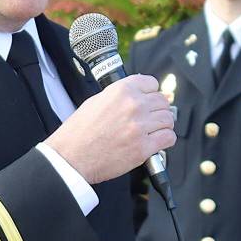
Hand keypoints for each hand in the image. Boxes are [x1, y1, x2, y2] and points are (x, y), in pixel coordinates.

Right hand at [45, 73, 174, 184]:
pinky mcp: (144, 147)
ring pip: (168, 119)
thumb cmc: (79, 132)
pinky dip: (165, 140)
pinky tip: (156, 142)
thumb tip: (140, 95)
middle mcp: (133, 105)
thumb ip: (120, 96)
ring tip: (153, 131)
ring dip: (163, 125)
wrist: (71, 156)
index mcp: (121, 90)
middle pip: (162, 102)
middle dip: (158, 110)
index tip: (149, 100)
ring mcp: (140, 126)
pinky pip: (168, 138)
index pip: (152, 83)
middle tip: (150, 118)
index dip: (151, 93)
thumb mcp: (96, 101)